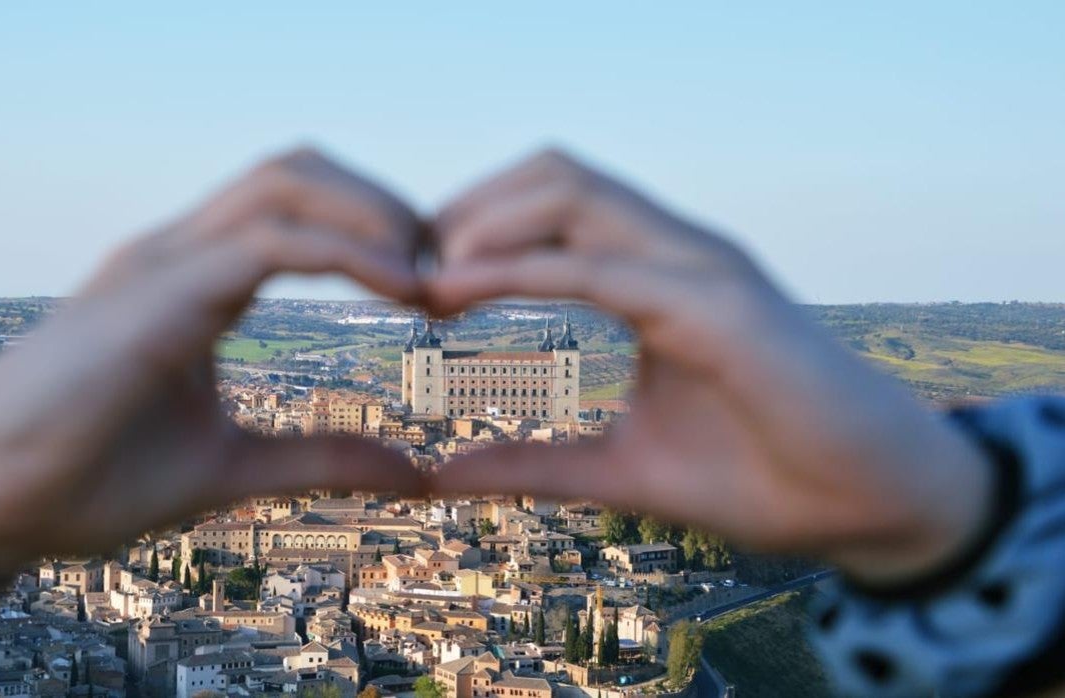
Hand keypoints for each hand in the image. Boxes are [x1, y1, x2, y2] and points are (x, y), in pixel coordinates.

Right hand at [0, 148, 427, 571]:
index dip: (379, 228)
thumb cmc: (85, 480)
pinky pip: (269, 242)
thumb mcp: (232, 470)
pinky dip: (348, 253)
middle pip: (302, 168)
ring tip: (432, 273)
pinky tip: (402, 292)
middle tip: (448, 267)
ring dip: (376, 210)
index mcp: (198, 280)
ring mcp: (164, 262)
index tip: (438, 287)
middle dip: (386, 201)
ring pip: (288, 179)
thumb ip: (320, 461)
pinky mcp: (155, 292)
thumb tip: (414, 474)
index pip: (301, 207)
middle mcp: (181, 253)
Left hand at [426, 149, 991, 584]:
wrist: (868, 507)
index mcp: (654, 276)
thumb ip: (534, 463)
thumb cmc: (761, 475)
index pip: (549, 209)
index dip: (471, 232)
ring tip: (425, 277)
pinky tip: (461, 290)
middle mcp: (676, 253)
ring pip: (572, 189)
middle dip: (465, 207)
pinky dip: (523, 267)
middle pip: (551, 171)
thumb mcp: (620, 469)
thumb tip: (442, 474)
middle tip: (406, 272)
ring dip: (484, 221)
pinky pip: (604, 263)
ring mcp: (700, 268)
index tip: (411, 285)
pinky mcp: (719, 304)